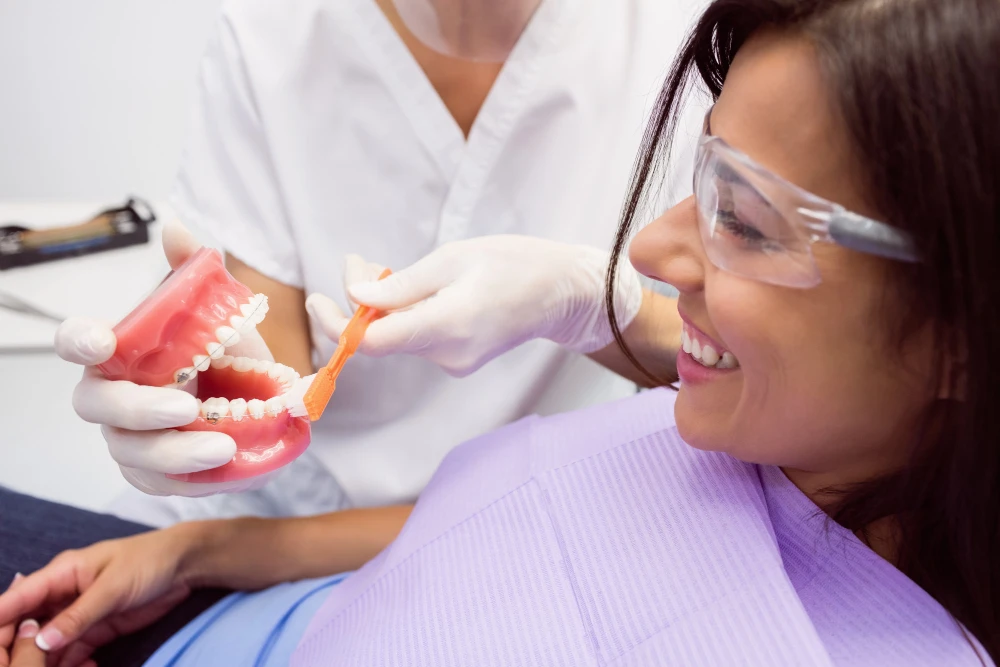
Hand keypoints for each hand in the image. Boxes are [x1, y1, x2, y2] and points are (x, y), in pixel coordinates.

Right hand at [0, 527, 199, 665]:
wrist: (184, 565)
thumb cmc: (148, 560)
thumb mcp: (113, 586)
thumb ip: (79, 614)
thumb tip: (42, 641)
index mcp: (61, 573)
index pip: (18, 599)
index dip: (1, 622)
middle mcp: (63, 595)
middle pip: (26, 626)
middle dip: (20, 649)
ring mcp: (78, 614)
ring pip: (46, 644)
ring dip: (44, 661)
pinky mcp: (96, 629)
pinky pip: (71, 651)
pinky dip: (69, 664)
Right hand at [55, 221, 273, 496]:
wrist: (259, 406)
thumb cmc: (225, 358)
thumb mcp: (222, 314)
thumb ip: (195, 273)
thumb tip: (176, 230)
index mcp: (120, 351)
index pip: (77, 342)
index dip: (78, 341)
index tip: (100, 342)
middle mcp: (112, 394)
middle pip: (95, 405)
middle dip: (138, 408)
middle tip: (186, 408)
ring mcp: (126, 437)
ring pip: (128, 451)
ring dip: (174, 453)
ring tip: (223, 445)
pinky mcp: (149, 473)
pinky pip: (154, 483)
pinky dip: (186, 479)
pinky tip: (219, 468)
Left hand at [305, 236, 643, 376]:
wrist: (564, 293)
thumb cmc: (516, 264)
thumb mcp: (455, 258)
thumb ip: (402, 284)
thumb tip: (355, 299)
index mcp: (447, 324)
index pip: (373, 343)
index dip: (336, 326)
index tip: (317, 299)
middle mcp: (448, 353)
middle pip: (381, 338)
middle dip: (358, 303)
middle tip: (359, 261)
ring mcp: (454, 362)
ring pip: (398, 337)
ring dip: (381, 306)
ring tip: (384, 268)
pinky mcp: (459, 360)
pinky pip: (417, 339)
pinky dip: (404, 315)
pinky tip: (410, 289)